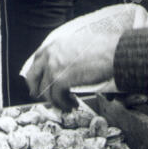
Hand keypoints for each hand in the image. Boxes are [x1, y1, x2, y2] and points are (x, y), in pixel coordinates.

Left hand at [24, 4, 145, 109]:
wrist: (114, 52)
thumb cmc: (105, 48)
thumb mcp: (80, 45)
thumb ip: (68, 55)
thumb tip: (65, 70)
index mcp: (55, 43)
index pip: (37, 59)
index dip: (37, 73)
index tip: (39, 83)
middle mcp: (50, 54)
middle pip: (33, 75)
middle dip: (37, 89)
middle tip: (43, 98)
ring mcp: (53, 66)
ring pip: (46, 91)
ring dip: (57, 101)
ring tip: (68, 105)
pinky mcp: (60, 79)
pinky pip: (56, 97)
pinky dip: (64, 104)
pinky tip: (73, 105)